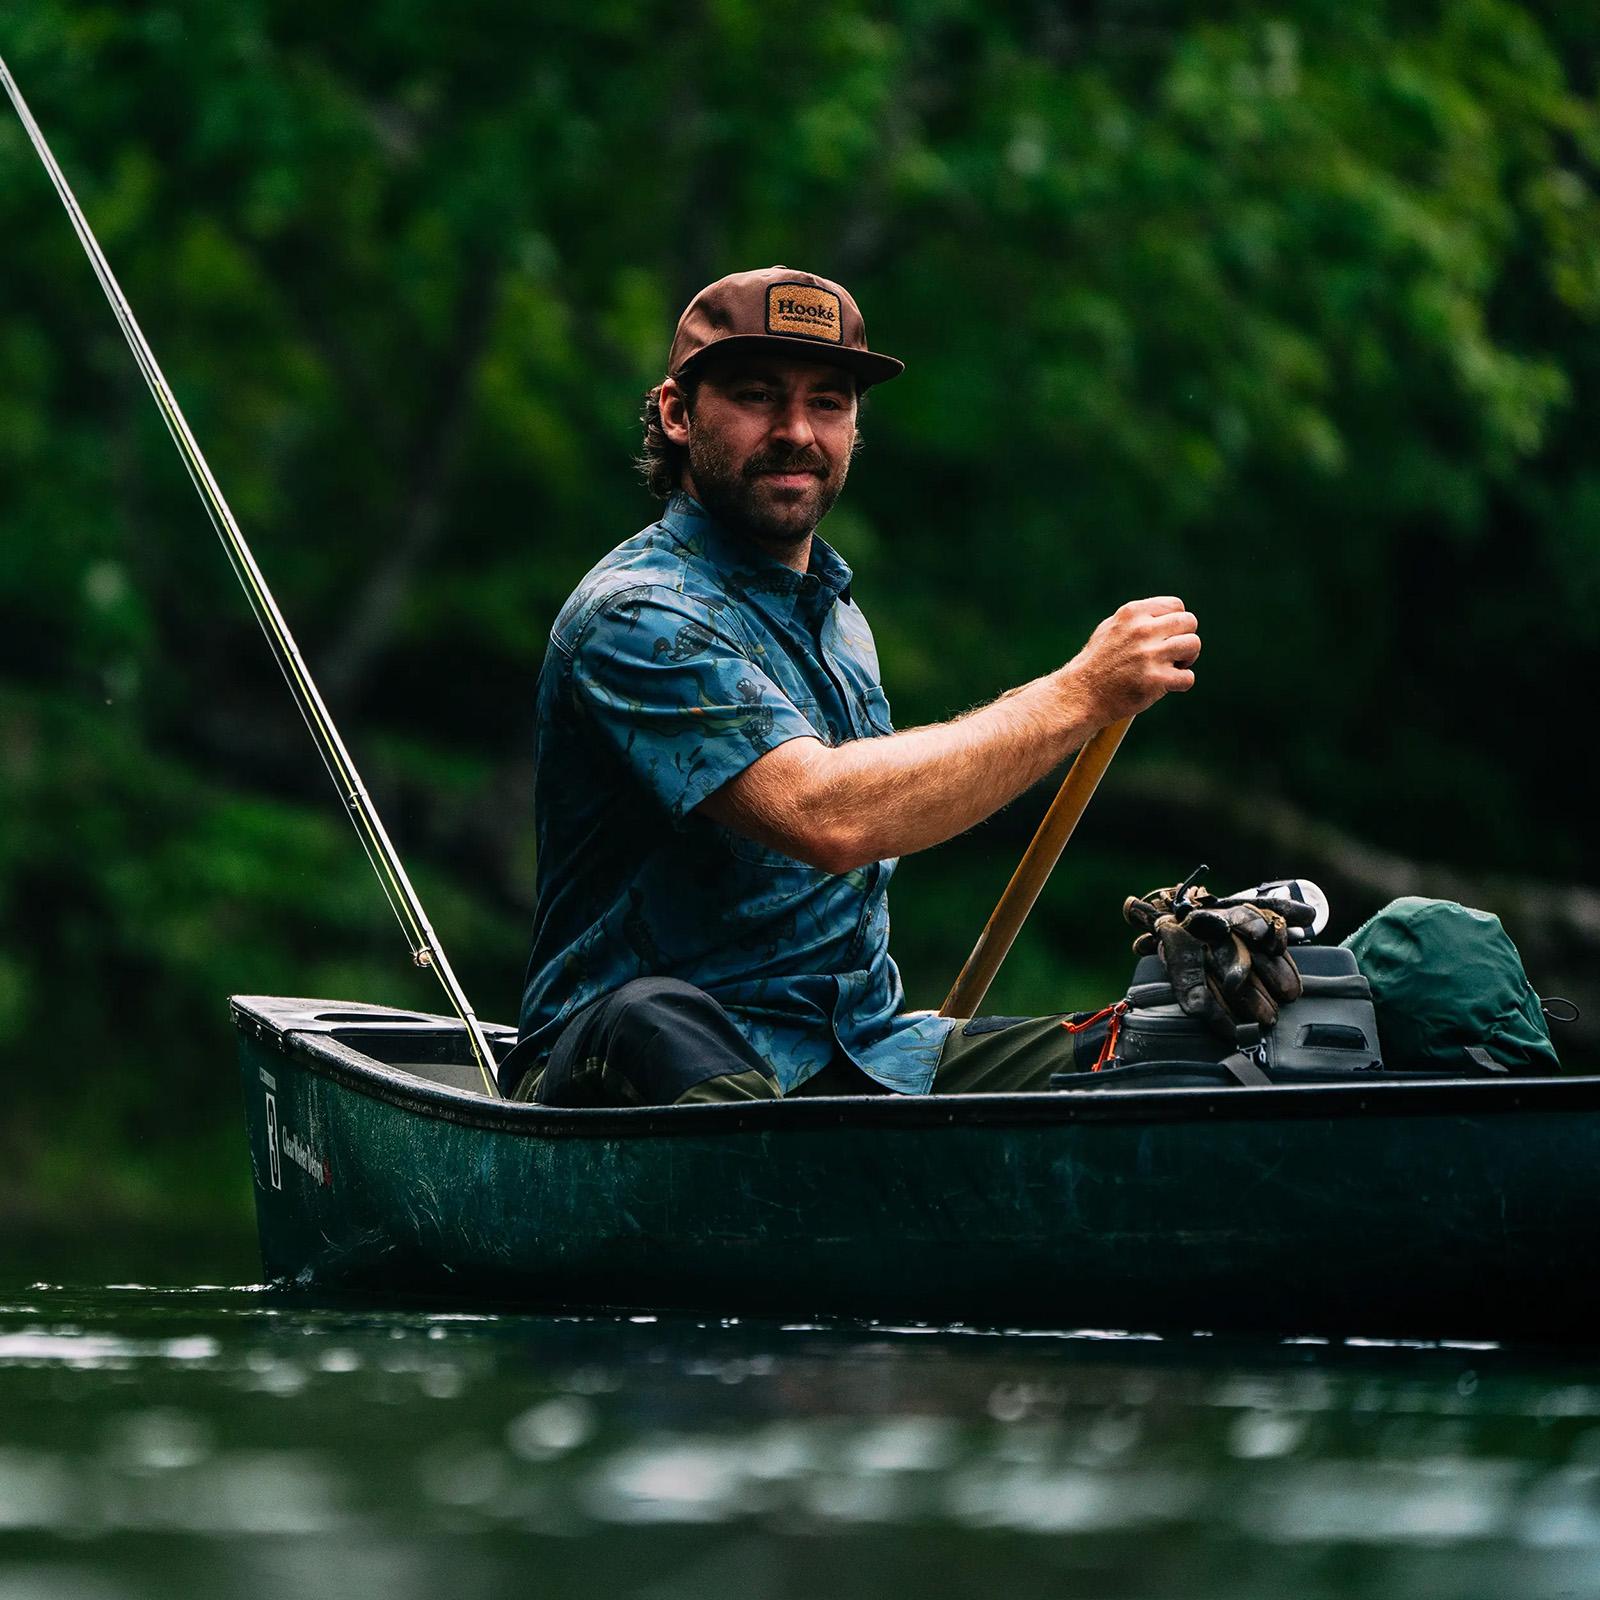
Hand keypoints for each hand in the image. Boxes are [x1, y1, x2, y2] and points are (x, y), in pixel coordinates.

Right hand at [1061, 597, 1200, 724]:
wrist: (1081, 695)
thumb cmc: (1097, 663)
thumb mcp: (1111, 628)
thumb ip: (1138, 619)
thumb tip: (1168, 616)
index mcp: (1132, 613)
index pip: (1176, 606)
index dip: (1176, 623)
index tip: (1165, 637)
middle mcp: (1142, 630)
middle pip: (1189, 622)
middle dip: (1185, 638)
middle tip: (1172, 655)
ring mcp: (1149, 655)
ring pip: (1193, 645)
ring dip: (1187, 659)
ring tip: (1170, 668)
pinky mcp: (1155, 680)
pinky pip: (1188, 677)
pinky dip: (1181, 683)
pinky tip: (1166, 685)